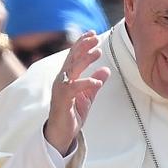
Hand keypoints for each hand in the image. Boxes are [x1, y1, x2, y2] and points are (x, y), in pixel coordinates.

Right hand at [44, 32, 110, 155]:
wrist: (62, 133)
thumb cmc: (72, 114)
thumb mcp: (87, 96)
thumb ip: (95, 83)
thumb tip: (106, 70)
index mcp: (67, 77)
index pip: (73, 56)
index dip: (82, 43)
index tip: (92, 33)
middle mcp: (61, 80)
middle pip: (71, 58)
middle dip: (83, 46)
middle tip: (96, 38)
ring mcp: (60, 90)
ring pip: (71, 70)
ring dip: (84, 60)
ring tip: (98, 52)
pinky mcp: (62, 101)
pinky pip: (73, 88)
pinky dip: (85, 83)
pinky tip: (96, 80)